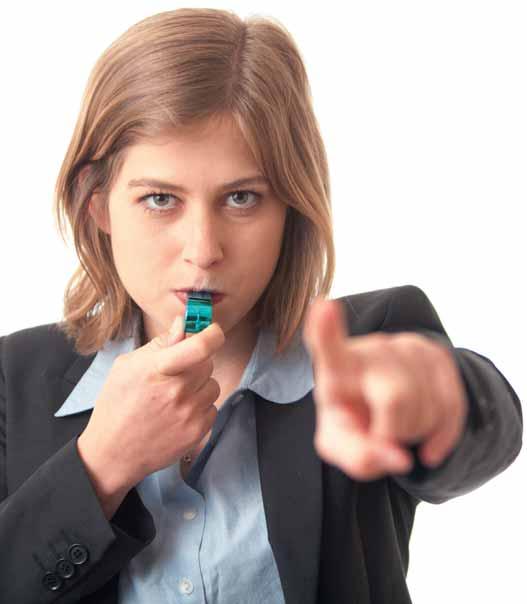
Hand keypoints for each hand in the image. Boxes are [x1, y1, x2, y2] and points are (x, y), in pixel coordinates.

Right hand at [78, 314, 225, 490]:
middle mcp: (177, 392)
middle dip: (196, 363)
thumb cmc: (117, 405)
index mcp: (157, 370)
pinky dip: (199, 408)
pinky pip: (212, 407)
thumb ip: (160, 344)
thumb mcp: (127, 366)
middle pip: (208, 363)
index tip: (213, 331)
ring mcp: (189, 414)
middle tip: (176, 374)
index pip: (199, 347)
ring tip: (174, 397)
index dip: (213, 335)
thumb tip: (182, 324)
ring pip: (212, 386)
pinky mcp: (197, 431)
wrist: (112, 453)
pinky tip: (178, 413)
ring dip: (199, 387)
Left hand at [302, 296, 468, 479]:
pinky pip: (453, 406)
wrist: (382, 408)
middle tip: (381, 434)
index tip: (323, 307)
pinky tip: (427, 441)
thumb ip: (359, 458)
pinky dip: (442, 435)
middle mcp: (370, 350)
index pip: (328, 347)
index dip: (326, 329)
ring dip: (418, 432)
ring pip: (429, 406)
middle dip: (396, 431)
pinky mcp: (435, 353)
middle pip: (396, 398)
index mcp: (336, 369)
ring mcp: (405, 347)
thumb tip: (399, 458)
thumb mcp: (341, 446)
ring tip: (398, 424)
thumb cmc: (352, 423)